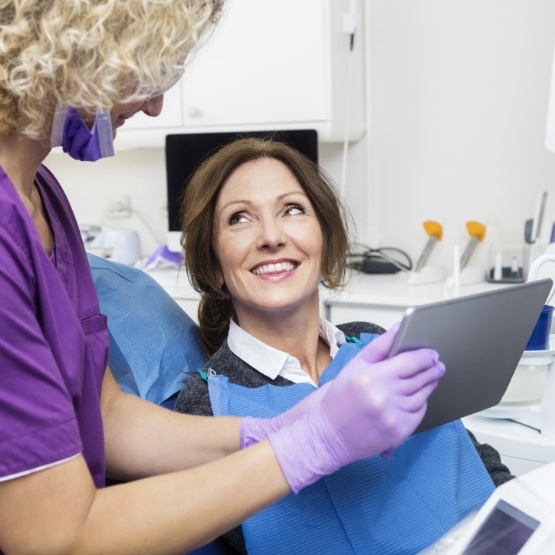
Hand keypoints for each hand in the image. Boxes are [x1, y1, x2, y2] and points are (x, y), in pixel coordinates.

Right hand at [267, 324, 444, 492]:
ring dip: (429, 384)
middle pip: (421, 377)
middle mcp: (384, 397)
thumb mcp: (354, 366)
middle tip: (436, 364)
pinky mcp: (399, 433)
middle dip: (432, 368)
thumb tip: (398, 328)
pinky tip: (416, 397)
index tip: (431, 352)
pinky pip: (419, 412)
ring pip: (423, 394)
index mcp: (371, 377)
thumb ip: (379, 347)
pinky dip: (421, 403)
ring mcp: (393, 416)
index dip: (425, 355)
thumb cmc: (340, 399)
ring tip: (429, 378)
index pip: (411, 361)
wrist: (329, 435)